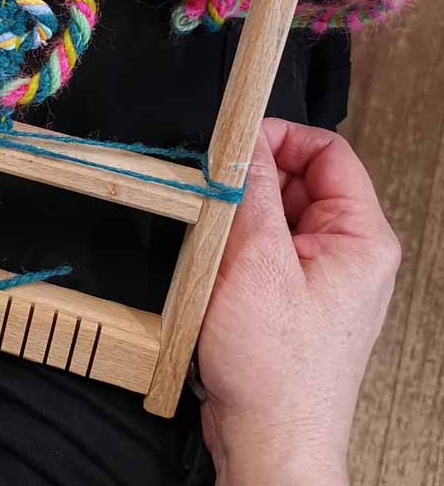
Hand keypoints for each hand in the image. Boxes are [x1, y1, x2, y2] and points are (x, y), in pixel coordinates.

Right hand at [198, 118, 399, 484]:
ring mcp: (322, 278)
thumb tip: (245, 137)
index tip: (238, 141)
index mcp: (362, 238)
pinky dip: (237, 247)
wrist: (270, 442)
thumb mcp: (256, 259)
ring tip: (215, 239)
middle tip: (216, 190)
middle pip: (301, 181)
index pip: (329, 152)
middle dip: (255, 181)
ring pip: (278, 215)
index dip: (282, 137)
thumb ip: (253, 189)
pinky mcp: (294, 299)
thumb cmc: (276, 368)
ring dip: (241, 217)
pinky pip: (266, 249)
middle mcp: (349, 255)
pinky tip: (216, 267)